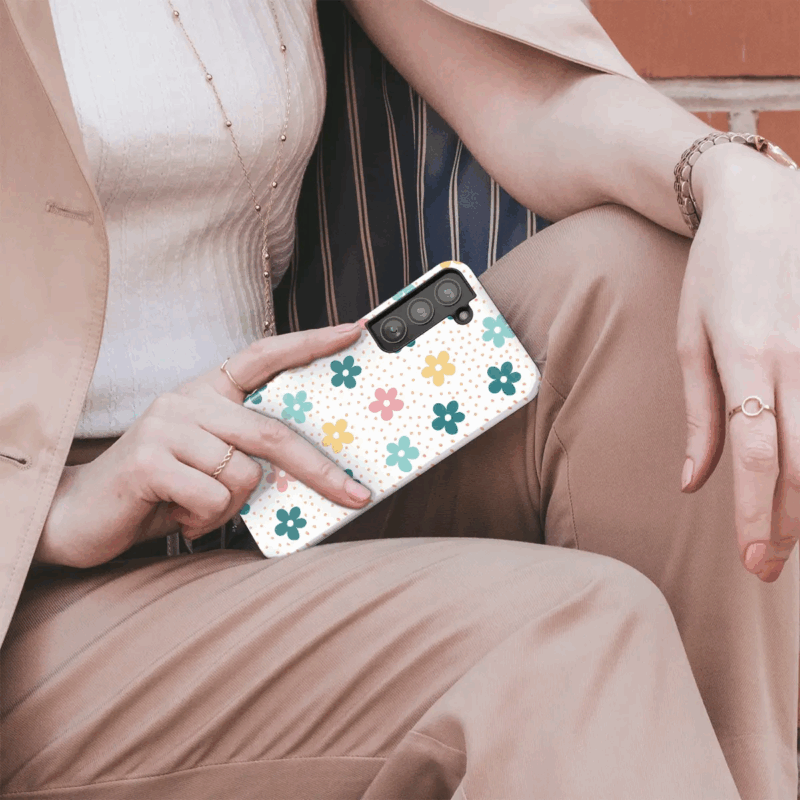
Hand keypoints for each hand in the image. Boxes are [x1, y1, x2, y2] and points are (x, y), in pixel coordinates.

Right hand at [35, 323, 369, 567]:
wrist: (78, 516)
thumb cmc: (159, 490)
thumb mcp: (211, 464)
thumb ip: (249, 454)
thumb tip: (313, 471)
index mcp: (206, 392)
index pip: (263, 355)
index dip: (310, 343)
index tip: (355, 331)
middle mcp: (187, 400)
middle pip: (272, 431)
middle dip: (321, 470)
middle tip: (357, 496)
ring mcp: (165, 425)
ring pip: (244, 474)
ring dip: (231, 508)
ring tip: (197, 508)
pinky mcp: (149, 459)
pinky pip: (213, 497)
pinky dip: (205, 520)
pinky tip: (177, 514)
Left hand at [678, 144, 799, 581]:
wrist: (761, 205)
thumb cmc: (713, 275)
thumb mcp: (690, 339)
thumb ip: (699, 414)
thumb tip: (692, 483)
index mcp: (746, 357)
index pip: (753, 453)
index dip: (754, 511)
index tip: (750, 558)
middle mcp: (796, 357)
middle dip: (786, 521)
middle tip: (768, 567)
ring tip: (790, 536)